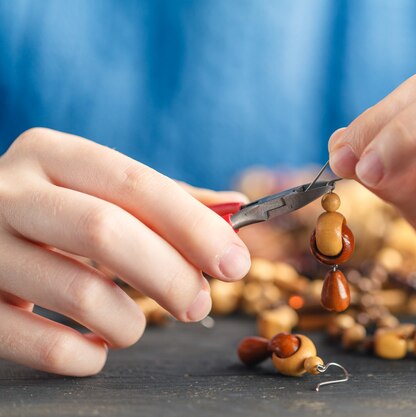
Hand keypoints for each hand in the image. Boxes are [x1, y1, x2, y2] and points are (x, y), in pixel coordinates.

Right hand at [0, 128, 250, 374]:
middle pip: (106, 231)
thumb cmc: (54, 214)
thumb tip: (235, 207)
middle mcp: (7, 193)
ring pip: (80, 293)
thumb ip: (164, 199)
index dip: (193, 226)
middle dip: (170, 275)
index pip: (135, 184)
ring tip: (134, 325)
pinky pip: (42, 345)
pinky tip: (96, 347)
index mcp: (51, 155)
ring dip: (129, 322)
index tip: (234, 262)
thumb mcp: (98, 191)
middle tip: (198, 303)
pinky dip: (85, 356)